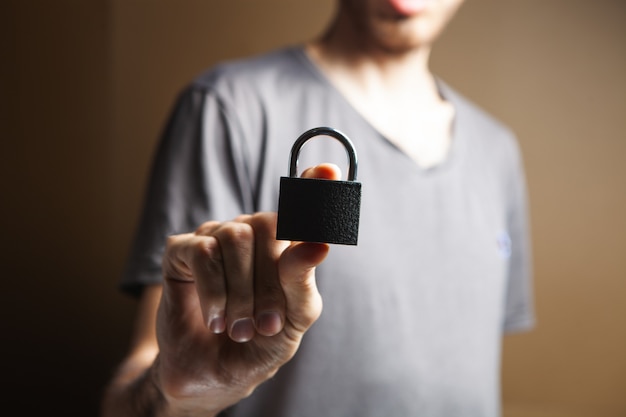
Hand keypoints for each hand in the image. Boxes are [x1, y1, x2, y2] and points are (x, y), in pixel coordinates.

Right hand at [153, 164, 340, 414]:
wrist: (211, 376)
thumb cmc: (258, 343)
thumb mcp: (292, 320)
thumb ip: (303, 282)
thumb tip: (318, 245)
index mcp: (282, 245)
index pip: (301, 205)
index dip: (314, 186)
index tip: (328, 171)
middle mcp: (250, 232)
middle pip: (269, 225)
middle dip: (270, 284)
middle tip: (266, 326)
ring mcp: (214, 236)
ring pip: (235, 238)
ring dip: (241, 294)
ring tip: (240, 329)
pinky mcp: (180, 249)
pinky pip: (203, 252)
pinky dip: (214, 292)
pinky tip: (216, 320)